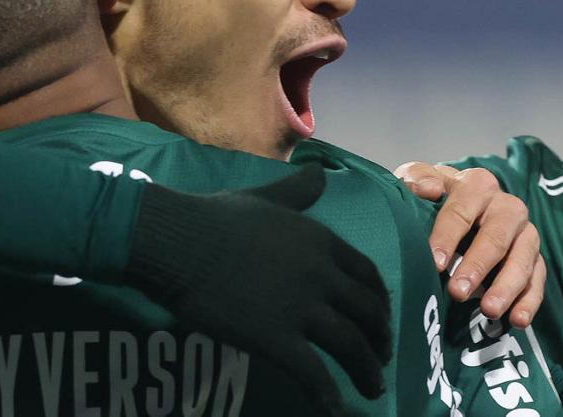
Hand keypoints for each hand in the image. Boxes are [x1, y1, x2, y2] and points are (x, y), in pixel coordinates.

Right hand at [124, 165, 390, 414]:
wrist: (179, 241)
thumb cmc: (216, 217)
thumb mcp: (266, 197)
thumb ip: (296, 191)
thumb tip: (317, 170)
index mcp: (321, 241)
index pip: (367, 274)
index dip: (380, 299)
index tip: (382, 316)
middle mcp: (320, 274)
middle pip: (366, 311)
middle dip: (380, 337)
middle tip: (382, 356)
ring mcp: (300, 307)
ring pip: (350, 345)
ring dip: (367, 371)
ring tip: (373, 389)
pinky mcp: (275, 337)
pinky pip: (313, 372)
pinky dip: (328, 394)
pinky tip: (333, 407)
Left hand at [395, 162, 545, 327]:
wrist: (456, 209)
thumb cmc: (433, 197)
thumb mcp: (418, 179)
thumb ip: (416, 177)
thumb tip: (430, 189)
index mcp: (478, 185)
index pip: (462, 211)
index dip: (448, 237)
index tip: (436, 264)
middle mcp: (506, 206)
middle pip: (496, 236)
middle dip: (478, 266)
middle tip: (458, 292)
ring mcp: (524, 233)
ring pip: (523, 259)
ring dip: (507, 287)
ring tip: (489, 311)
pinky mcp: (534, 258)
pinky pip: (537, 279)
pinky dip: (530, 301)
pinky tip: (517, 320)